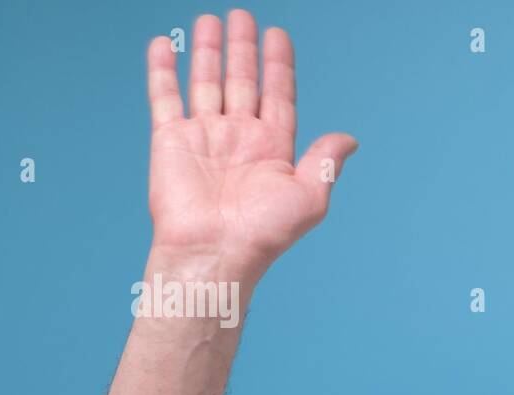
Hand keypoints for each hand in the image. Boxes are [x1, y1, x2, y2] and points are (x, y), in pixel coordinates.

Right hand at [145, 9, 356, 279]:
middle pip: (243, 81)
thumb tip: (350, 139)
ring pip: (206, 82)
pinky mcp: (170, 140)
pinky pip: (164, 97)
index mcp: (273, 148)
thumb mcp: (310, 197)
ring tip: (210, 20)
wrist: (214, 252)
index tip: (278, 35)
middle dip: (243, 49)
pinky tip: (163, 45)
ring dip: (207, 51)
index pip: (278, 95)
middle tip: (243, 15)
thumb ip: (326, 162)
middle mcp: (239, 138)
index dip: (279, 65)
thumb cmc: (263, 233)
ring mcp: (204, 136)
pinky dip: (163, 70)